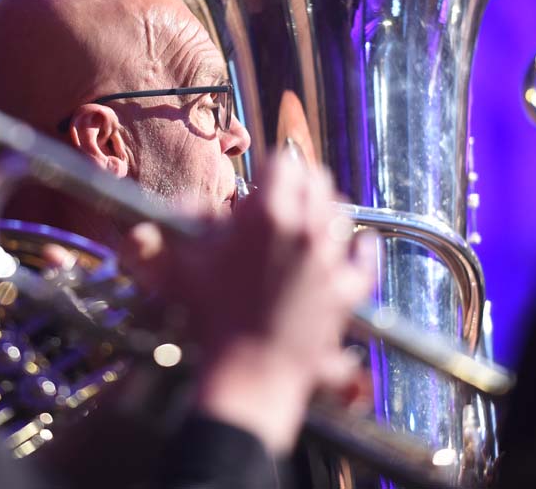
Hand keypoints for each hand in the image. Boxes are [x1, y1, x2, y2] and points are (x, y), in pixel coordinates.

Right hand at [125, 154, 374, 453]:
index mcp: (268, 214)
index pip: (282, 162)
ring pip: (340, 213)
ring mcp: (330, 260)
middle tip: (280, 198)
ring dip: (323, 212)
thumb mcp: (183, 266)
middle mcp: (306, 229)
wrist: (249, 373)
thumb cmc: (211, 320)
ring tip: (304, 223)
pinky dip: (362, 248)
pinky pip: (365, 258)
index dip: (269, 168)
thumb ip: (172, 230)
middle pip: (317, 180)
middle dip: (298, 183)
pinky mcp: (347, 292)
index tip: (260, 180)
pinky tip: (358, 244)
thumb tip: (169, 209)